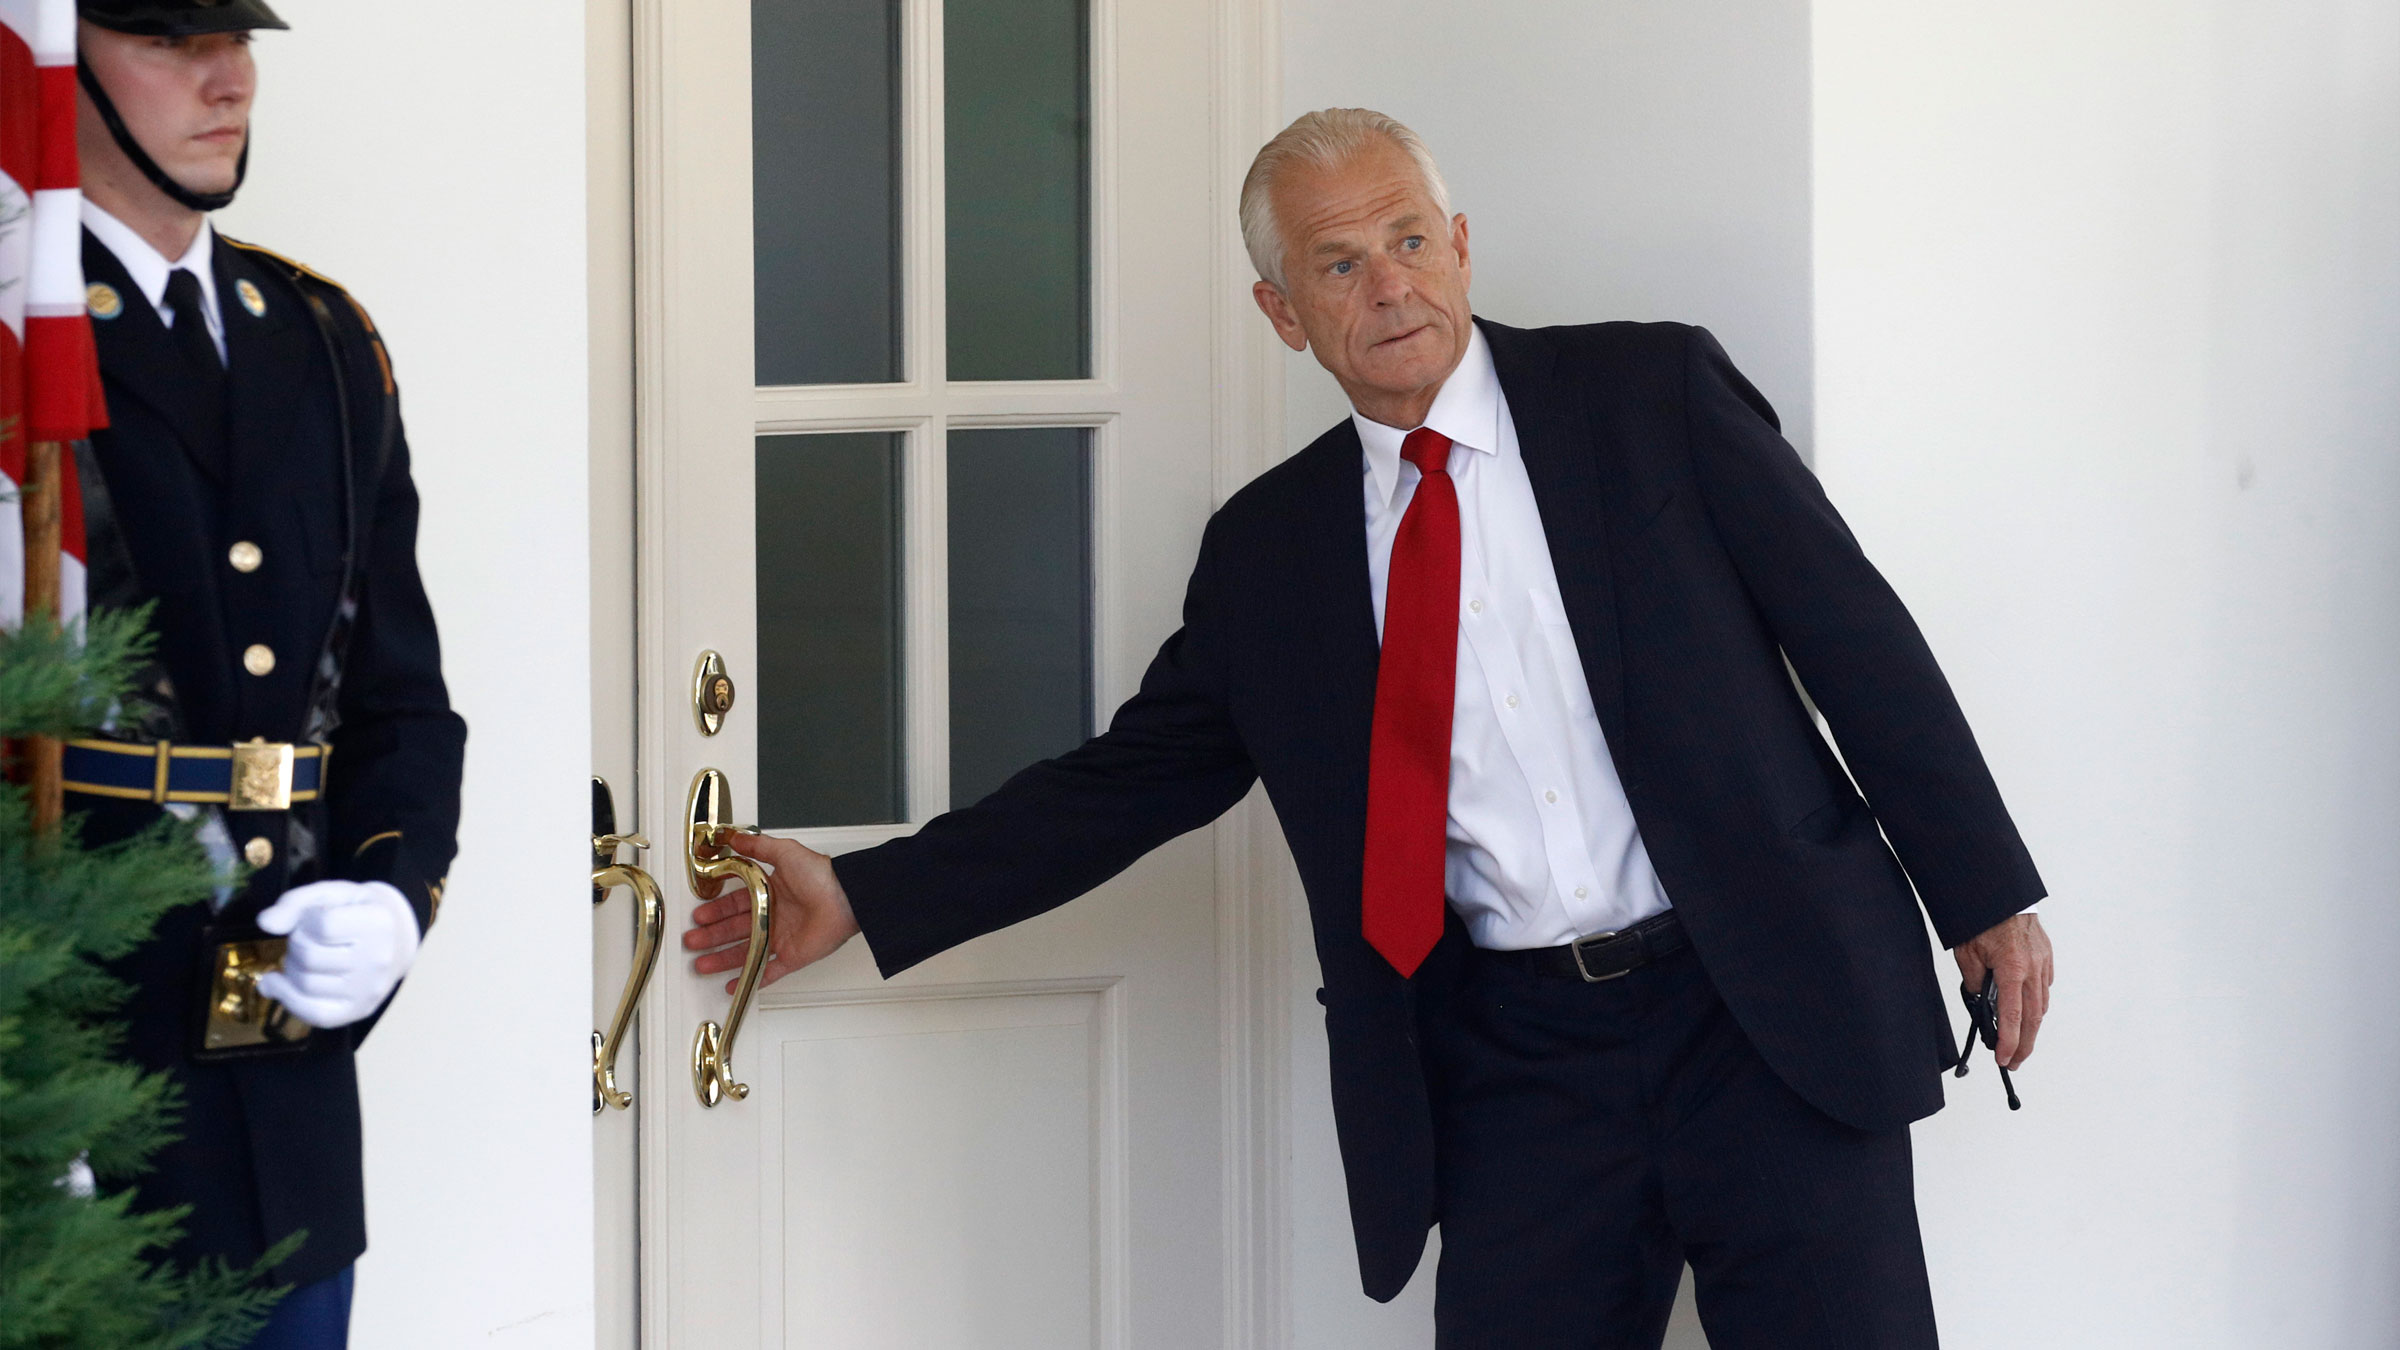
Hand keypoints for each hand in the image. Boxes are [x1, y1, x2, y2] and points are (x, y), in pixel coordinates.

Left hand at [254, 880, 422, 1029]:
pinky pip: (312, 1013)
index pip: (322, 925)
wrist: (396, 941)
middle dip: (296, 944)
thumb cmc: (358, 913)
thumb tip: (265, 923)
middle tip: (307, 938)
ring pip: (304, 984)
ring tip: (303, 958)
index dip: (306, 920)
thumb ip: (296, 902)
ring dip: (292, 968)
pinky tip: (277, 984)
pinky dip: (286, 998)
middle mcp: (378, 960)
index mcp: (378, 923)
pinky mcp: (357, 1011)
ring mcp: (368, 990)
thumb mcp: (332, 894)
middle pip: (309, 956)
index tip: (314, 919)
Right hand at [680, 833, 859, 992]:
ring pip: (745, 951)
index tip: (698, 916)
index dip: (715, 911)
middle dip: (711, 937)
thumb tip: (733, 836)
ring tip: (702, 965)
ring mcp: (782, 937)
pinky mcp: (793, 956)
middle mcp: (774, 915)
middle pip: (734, 930)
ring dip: (722, 959)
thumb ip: (757, 846)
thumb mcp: (785, 852)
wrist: (847, 898)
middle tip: (692, 942)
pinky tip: (733, 985)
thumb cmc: (821, 875)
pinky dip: (751, 979)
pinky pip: (769, 971)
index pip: (734, 904)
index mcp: (770, 892)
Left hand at [1952, 912, 2052, 1069]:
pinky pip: (2044, 986)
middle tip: (2014, 1061)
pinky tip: (2027, 1009)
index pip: (2013, 1017)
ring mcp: (2043, 962)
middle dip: (2024, 1045)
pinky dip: (2036, 1002)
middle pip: (2033, 1018)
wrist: (2000, 892)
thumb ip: (1974, 982)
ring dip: (2032, 1026)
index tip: (2003, 1059)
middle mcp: (2033, 968)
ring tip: (2020, 1041)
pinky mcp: (2046, 956)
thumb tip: (1979, 1002)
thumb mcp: (1967, 954)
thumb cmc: (1981, 919)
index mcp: (2012, 969)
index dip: (2009, 1043)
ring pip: (2041, 1004)